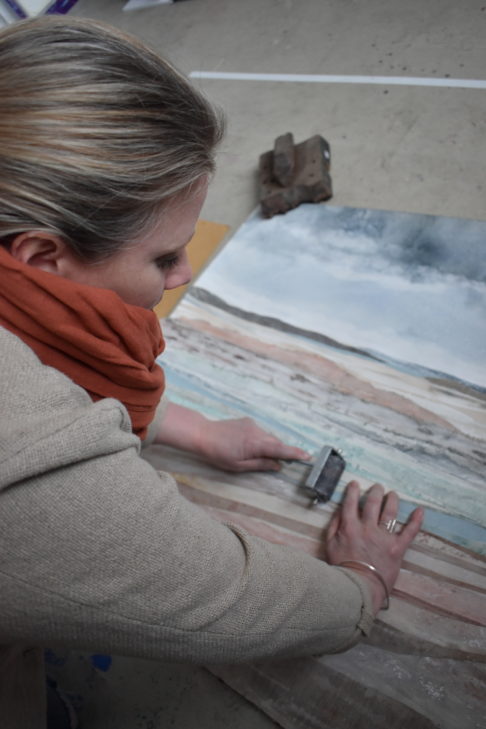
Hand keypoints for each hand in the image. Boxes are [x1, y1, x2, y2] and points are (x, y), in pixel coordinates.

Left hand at [198, 416, 309, 471]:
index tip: (307, 456)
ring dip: (268, 446)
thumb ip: (260, 465)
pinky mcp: (247, 421)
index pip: (280, 449)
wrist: (203, 434)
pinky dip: (259, 440)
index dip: (294, 453)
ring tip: (253, 455)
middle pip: (275, 443)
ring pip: (268, 437)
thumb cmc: (218, 454)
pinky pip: (259, 432)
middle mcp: (257, 432)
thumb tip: (277, 465)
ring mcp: (252, 425)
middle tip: (280, 463)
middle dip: (280, 452)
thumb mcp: (238, 466)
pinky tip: (246, 445)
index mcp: (255, 445)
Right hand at [326, 481, 422, 613]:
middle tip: (377, 487)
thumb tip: (340, 512)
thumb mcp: (330, 545)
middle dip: (375, 492)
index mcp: (350, 527)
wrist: (357, 588)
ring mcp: (384, 537)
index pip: (351, 503)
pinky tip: (420, 511)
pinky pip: (409, 532)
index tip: (355, 484)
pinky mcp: (397, 548)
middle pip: (373, 504)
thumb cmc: (342, 568)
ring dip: (392, 500)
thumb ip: (334, 526)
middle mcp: (367, 528)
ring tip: (393, 494)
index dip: (353, 491)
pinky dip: (416, 521)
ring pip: (390, 512)